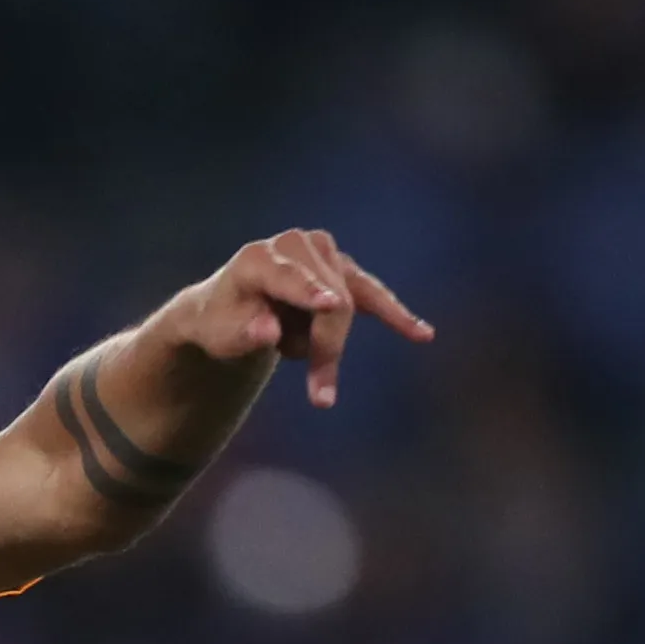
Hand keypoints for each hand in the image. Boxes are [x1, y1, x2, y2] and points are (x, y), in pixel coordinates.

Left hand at [146, 227, 431, 410]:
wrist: (229, 310)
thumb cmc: (223, 324)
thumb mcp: (222, 335)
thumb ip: (244, 333)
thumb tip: (269, 332)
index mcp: (257, 258)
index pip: (289, 278)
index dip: (310, 292)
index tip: (331, 305)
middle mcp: (293, 245)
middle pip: (329, 302)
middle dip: (325, 348)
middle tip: (321, 399)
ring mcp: (322, 252)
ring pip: (350, 305)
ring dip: (330, 344)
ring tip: (309, 375)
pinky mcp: (342, 269)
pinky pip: (374, 296)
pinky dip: (395, 315)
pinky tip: (422, 334)